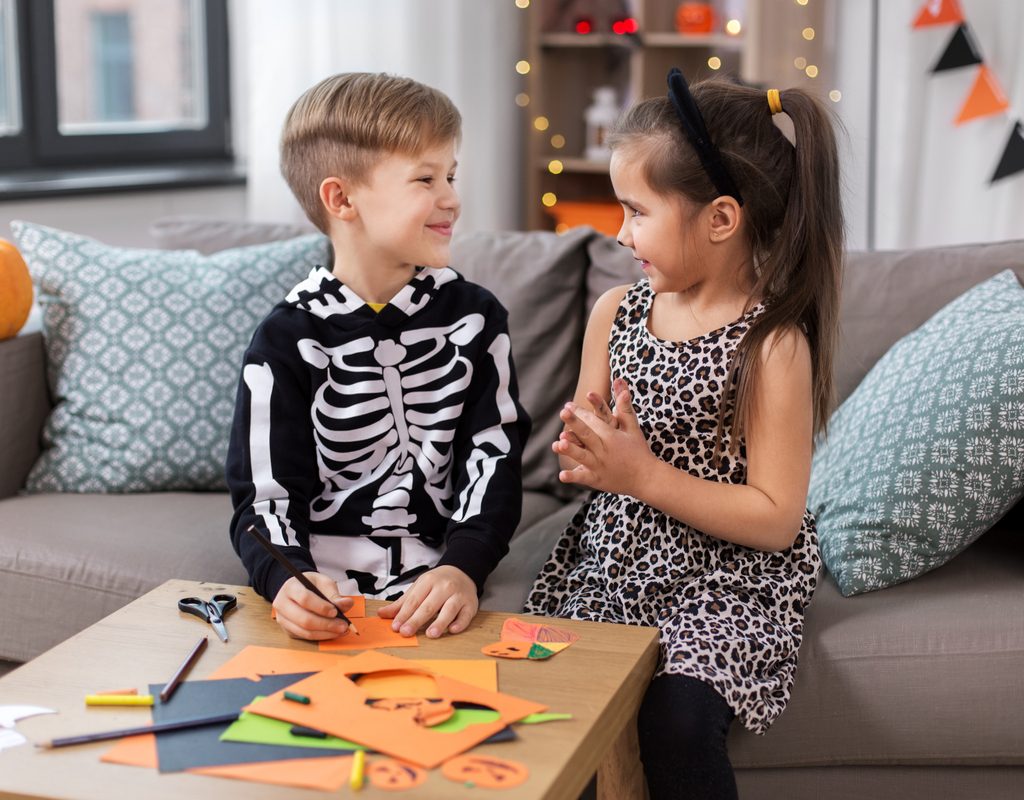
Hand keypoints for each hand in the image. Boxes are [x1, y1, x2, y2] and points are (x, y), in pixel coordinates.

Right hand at [272, 573, 355, 640]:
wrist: (299, 590)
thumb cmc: (311, 585)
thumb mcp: (324, 582)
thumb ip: (334, 594)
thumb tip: (346, 604)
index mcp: (290, 588)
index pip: (304, 599)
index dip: (321, 607)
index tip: (335, 611)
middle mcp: (282, 604)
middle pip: (303, 619)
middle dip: (326, 624)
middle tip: (343, 625)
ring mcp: (283, 619)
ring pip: (304, 631)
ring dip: (325, 633)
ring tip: (341, 630)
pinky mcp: (288, 630)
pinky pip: (305, 637)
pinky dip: (321, 636)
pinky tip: (333, 632)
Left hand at [377, 566, 478, 638]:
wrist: (462, 572)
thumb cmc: (438, 582)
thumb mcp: (419, 587)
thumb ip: (402, 603)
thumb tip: (382, 614)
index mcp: (429, 582)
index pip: (414, 600)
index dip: (404, 614)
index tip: (395, 626)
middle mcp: (444, 587)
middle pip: (429, 606)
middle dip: (416, 620)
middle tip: (406, 632)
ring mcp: (458, 596)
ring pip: (449, 609)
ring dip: (440, 622)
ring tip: (430, 634)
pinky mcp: (470, 604)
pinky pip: (466, 615)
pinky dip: (460, 623)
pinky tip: (453, 629)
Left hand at [552, 378, 654, 495]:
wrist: (646, 477)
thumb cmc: (638, 449)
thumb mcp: (632, 427)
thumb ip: (624, 405)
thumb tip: (620, 381)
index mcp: (612, 436)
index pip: (595, 422)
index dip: (581, 413)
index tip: (568, 405)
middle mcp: (605, 450)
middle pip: (588, 435)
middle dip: (575, 424)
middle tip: (564, 412)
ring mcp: (601, 466)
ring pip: (583, 457)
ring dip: (571, 450)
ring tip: (557, 444)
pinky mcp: (598, 480)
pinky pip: (584, 478)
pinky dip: (574, 477)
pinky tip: (561, 475)